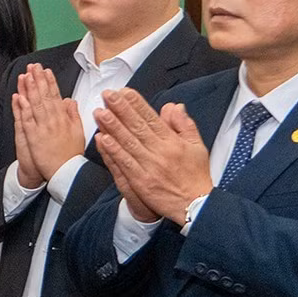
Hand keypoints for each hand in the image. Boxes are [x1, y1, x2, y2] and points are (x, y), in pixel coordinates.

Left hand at [13, 64, 84, 184]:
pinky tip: (19, 97)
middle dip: (38, 80)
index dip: (50, 82)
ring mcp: (42, 128)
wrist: (65, 172)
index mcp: (64, 118)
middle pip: (44, 96)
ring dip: (29, 89)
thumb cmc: (71, 154)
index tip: (46, 71)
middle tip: (33, 66)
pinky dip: (22, 108)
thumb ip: (73, 115)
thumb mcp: (78, 132)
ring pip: (34, 105)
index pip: (55, 96)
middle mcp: (53, 120)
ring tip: (25, 75)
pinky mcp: (33, 137)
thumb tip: (69, 100)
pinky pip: (27, 120)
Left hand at [92, 90, 211, 225]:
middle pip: (137, 127)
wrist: (195, 205)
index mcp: (173, 141)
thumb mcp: (197, 146)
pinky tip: (103, 139)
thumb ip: (184, 125)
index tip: (124, 91)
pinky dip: (113, 151)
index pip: (151, 118)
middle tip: (107, 95)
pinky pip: (125, 163)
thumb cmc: (195, 176)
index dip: (137, 104)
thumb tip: (174, 106)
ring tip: (100, 113)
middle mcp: (160, 151)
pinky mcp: (141, 181)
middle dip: (121, 109)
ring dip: (113, 127)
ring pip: (128, 143)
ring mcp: (150, 167)